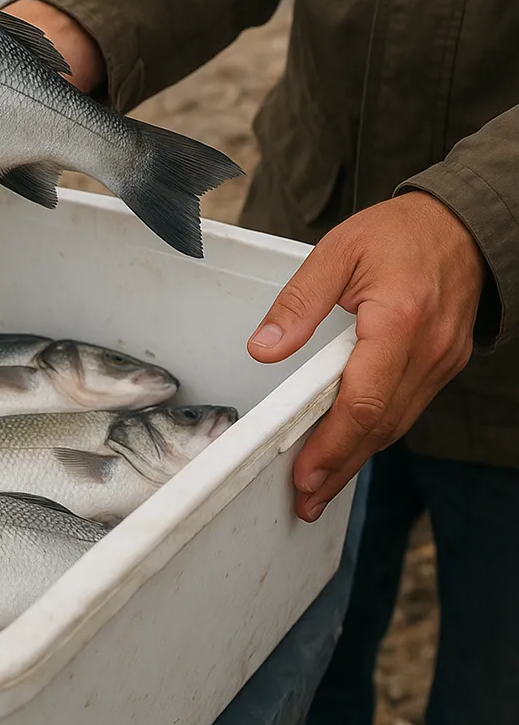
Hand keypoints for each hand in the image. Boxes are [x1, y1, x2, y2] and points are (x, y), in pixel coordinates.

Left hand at [246, 191, 486, 522]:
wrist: (461, 224)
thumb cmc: (396, 235)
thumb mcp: (337, 253)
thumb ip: (298, 302)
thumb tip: (263, 348)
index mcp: (398, 321)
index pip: (364, 400)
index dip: (332, 444)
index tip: (304, 473)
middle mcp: (427, 351)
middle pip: (381, 426)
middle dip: (340, 467)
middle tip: (305, 499)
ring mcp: (441, 362)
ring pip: (397, 425)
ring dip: (358, 458)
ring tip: (320, 486)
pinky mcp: (443, 364)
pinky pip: (408, 408)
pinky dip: (377, 433)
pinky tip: (351, 447)